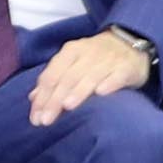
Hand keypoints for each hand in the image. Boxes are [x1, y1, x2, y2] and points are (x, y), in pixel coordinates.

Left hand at [28, 28, 151, 126]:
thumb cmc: (96, 58)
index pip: (52, 75)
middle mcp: (88, 53)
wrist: (130, 42)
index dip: (42, 97)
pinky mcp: (126, 67)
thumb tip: (33, 97)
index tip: (36, 118)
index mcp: (71, 51)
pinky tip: (101, 93)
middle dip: (55, 99)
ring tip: (67, 106)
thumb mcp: (73, 63)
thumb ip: (54, 79)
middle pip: (68, 78)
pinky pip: (117, 75)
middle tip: (46, 120)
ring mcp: (108, 59)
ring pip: (91, 76)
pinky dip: (109, 83)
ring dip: (78, 91)